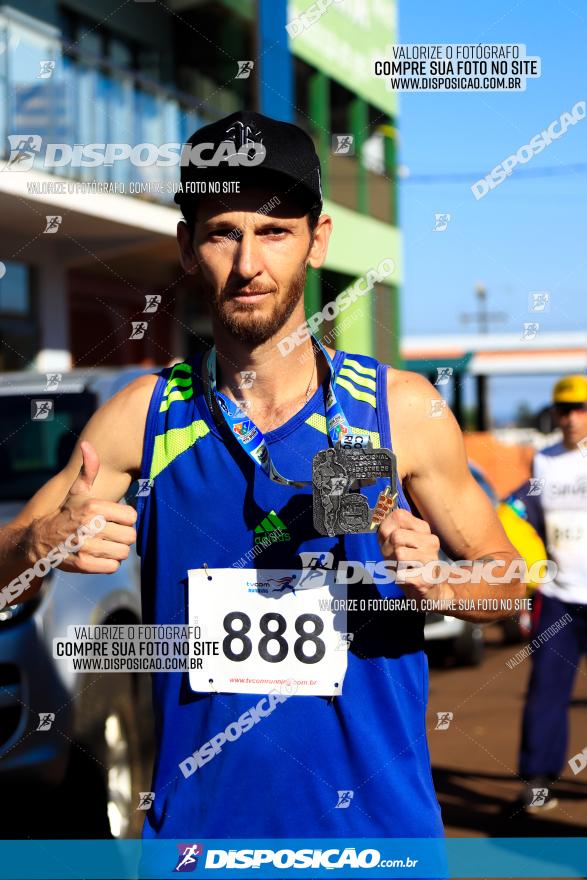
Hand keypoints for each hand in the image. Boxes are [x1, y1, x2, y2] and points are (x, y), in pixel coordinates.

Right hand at [34, 441, 136, 573]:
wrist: (40, 540)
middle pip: (130, 536)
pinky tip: (100, 556)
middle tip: (112, 533)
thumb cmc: (66, 513)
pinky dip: (109, 564)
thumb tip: (88, 445)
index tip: (116, 518)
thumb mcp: (76, 491)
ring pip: (123, 552)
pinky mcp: (83, 565)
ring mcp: (86, 547)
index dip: (126, 518)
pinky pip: (112, 567)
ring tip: (106, 544)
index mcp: (92, 507)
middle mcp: (89, 527)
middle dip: (123, 535)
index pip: (131, 516)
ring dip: (117, 550)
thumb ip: (88, 470)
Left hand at [377, 507, 442, 601]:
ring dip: (393, 564)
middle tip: (393, 558)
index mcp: (424, 528)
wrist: (427, 588)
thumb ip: (390, 528)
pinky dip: (398, 577)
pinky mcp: (427, 578)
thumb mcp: (398, 541)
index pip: (399, 516)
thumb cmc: (408, 563)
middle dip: (388, 549)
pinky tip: (407, 578)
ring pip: (399, 554)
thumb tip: (379, 518)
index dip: (387, 529)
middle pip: (397, 536)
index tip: (390, 540)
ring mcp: (431, 560)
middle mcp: (431, 541)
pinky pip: (401, 574)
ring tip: (401, 567)